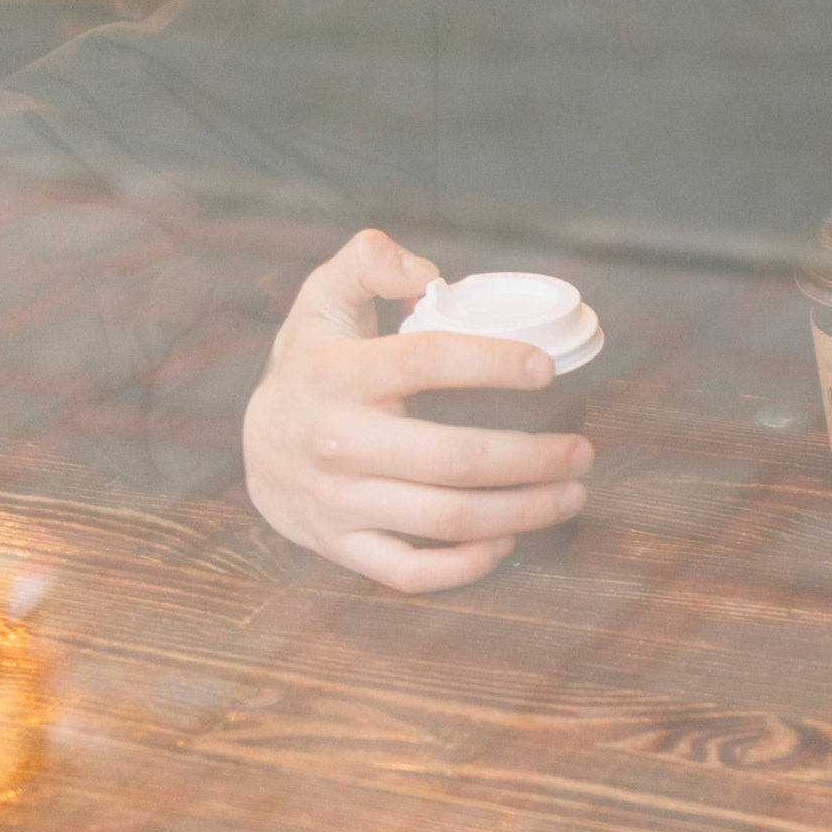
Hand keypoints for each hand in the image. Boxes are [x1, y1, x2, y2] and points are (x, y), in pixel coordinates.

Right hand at [243, 229, 593, 592]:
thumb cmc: (309, 362)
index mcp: (338, 374)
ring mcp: (336, 501)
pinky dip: (464, 566)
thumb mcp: (325, 297)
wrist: (250, 442)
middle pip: (450, 458)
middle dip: (530, 458)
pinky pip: (408, 571)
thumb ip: (369, 261)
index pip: (425, 361)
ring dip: (520, 511)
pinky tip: (508, 540)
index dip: (492, 363)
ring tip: (570, 494)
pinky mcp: (339, 545)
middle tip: (581, 450)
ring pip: (442, 519)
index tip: (545, 368)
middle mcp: (336, 442)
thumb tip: (426, 272)